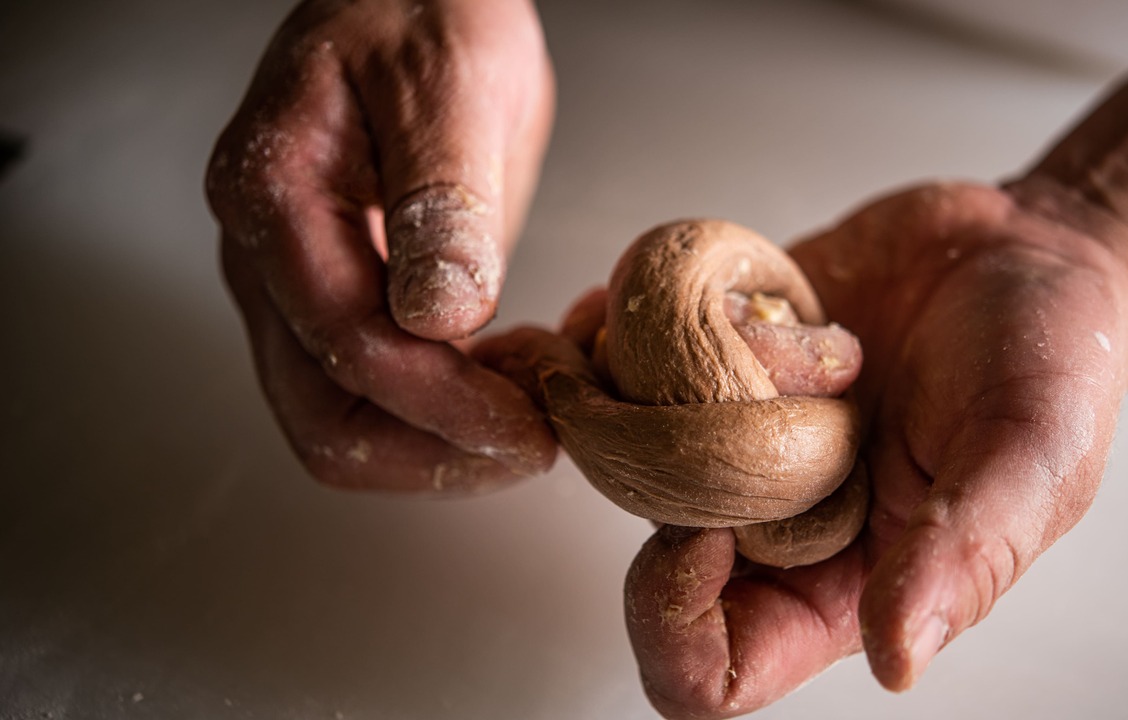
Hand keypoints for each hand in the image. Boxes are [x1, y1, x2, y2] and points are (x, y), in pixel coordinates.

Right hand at [206, 0, 556, 490]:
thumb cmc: (426, 10)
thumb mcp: (450, 80)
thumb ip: (443, 194)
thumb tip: (439, 315)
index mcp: (273, 196)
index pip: (347, 348)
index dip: (444, 407)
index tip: (533, 428)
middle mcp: (265, 257)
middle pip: (324, 420)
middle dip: (438, 453)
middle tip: (539, 437)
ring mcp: (295, 286)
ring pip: (346, 423)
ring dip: (445, 443)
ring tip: (538, 400)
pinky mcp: (340, 298)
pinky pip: (378, 393)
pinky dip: (450, 411)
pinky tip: (518, 373)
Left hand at [626, 183, 1127, 716]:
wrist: (1025, 252)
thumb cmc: (1053, 362)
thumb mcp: (1032, 459)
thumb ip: (967, 555)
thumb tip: (900, 661)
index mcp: (840, 581)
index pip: (717, 667)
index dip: (676, 625)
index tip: (705, 532)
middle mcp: (771, 520)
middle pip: (639, 557)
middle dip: (632, 477)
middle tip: (686, 389)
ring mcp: (733, 438)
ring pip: (612, 453)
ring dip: (614, 392)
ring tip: (687, 322)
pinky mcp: (715, 359)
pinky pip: (622, 363)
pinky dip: (610, 329)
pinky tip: (645, 292)